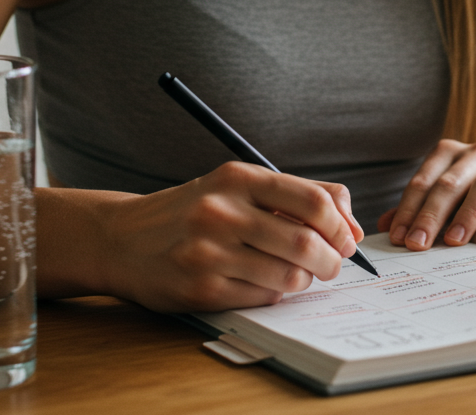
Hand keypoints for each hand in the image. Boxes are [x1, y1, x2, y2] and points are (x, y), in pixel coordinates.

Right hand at [95, 162, 362, 312]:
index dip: (342, 226)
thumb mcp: (239, 186)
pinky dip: (275, 292)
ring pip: (289, 275)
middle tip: (331, 264)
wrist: (122, 238)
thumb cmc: (194, 210)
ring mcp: (209, 252)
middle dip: (331, 260)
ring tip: (295, 272)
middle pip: (306, 243)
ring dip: (304, 279)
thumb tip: (353, 226)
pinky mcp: (201, 288)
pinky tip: (262, 282)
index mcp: (238, 178)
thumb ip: (297, 195)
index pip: (313, 201)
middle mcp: (222, 212)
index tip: (347, 239)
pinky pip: (263, 297)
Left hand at [377, 140, 475, 250]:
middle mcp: (470, 152)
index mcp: (445, 155)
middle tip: (417, 244)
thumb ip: (419, 210)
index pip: (421, 184)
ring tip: (453, 239)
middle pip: (445, 186)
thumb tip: (384, 226)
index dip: (407, 211)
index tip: (397, 238)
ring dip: (465, 212)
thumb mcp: (447, 202)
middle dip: (429, 217)